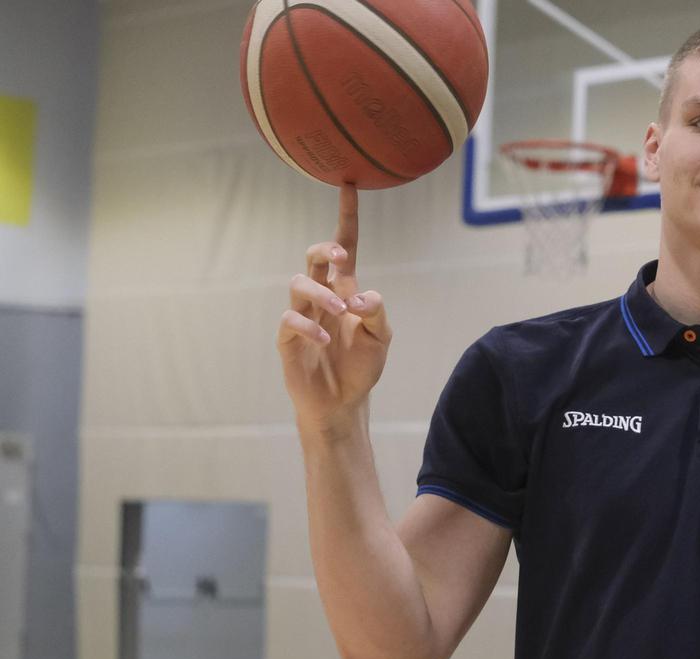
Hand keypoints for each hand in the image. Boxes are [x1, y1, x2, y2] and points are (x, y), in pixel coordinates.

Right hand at [277, 184, 391, 428]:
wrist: (343, 403)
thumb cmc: (362, 367)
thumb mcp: (381, 337)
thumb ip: (377, 312)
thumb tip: (358, 296)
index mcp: (346, 290)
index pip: (346, 246)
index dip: (346, 216)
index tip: (349, 184)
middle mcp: (322, 297)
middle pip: (314, 257)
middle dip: (325, 249)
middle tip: (343, 259)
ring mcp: (303, 316)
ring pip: (299, 284)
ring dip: (321, 294)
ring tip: (340, 313)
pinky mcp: (288, 339)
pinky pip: (290, 319)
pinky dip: (309, 326)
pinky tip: (326, 340)